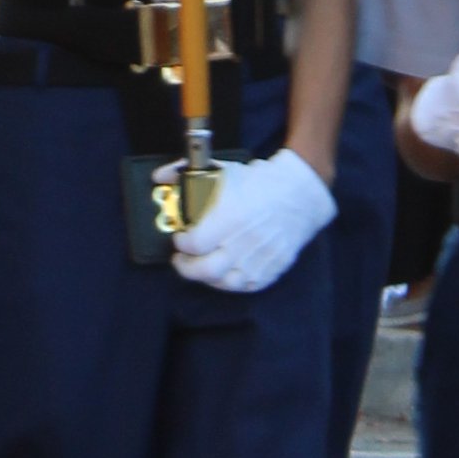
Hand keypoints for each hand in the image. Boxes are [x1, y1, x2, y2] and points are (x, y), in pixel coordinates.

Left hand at [170, 143, 337, 295]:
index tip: (179, 237)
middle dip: (186, 267)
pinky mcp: (272, 269)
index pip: (194, 244)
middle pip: (205, 270)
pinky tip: (223, 272)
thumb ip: (186, 172)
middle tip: (181, 259)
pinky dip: (230, 282)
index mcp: (231, 216)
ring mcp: (260, 258)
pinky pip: (245, 286)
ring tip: (201, 266)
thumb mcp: (221, 170)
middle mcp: (244, 241)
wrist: (299, 194)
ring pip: (224, 283)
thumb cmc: (257, 181)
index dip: (181, 244)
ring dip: (206, 277)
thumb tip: (159, 176)